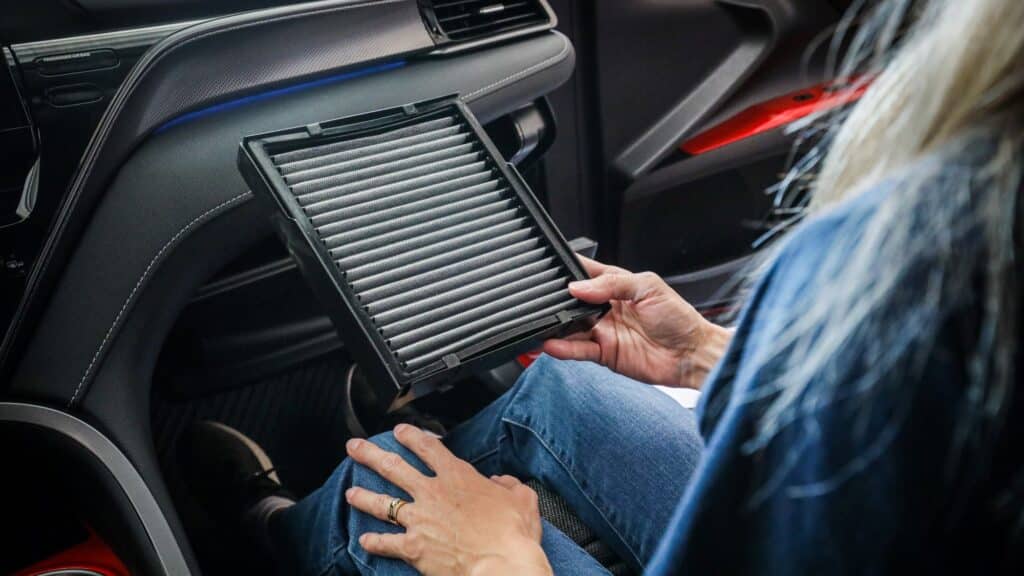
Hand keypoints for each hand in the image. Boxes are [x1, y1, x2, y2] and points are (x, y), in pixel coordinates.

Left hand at [345, 424, 551, 575]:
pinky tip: (363, 540)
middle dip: (370, 455)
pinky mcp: (413, 548)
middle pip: (394, 467)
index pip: (429, 448)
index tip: (399, 431)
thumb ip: (510, 485)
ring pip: (383, 503)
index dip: (411, 436)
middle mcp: (433, 493)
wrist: (501, 565)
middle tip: (354, 447)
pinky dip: (373, 542)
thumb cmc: (513, 534)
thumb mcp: (522, 499)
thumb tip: (502, 482)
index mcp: (458, 477)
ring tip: (350, 492)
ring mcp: (420, 520)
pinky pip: (386, 543)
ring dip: (363, 496)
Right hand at [544, 256, 731, 389]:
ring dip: (555, 327)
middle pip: (572, 302)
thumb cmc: (679, 318)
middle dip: (557, 302)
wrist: (692, 354)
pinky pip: (578, 350)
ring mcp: (604, 331)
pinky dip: (564, 348)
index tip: (552, 269)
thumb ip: (613, 283)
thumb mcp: (649, 287)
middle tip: (544, 301)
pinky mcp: (604, 353)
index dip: (568, 271)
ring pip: (571, 327)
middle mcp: (606, 308)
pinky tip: (553, 344)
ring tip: (542, 324)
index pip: (586, 274)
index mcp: (617, 285)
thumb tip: (579, 287)